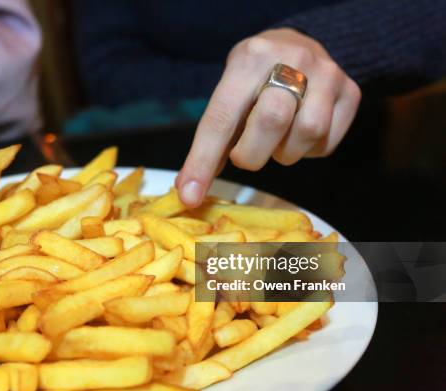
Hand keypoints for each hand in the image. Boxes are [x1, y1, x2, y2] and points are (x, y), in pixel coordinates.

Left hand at [176, 28, 360, 206]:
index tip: (190, 196)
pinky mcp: (351, 91)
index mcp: (249, 58)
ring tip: (276, 140)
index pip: (222, 116)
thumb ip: (215, 135)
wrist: (298, 44)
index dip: (203, 160)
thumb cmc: (255, 79)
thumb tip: (191, 188)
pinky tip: (298, 136)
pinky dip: (308, 151)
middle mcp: (292, 59)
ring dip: (284, 153)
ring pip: (307, 133)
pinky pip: (327, 142)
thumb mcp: (230, 91)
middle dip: (251, 154)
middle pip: (272, 120)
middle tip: (245, 155)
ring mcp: (327, 74)